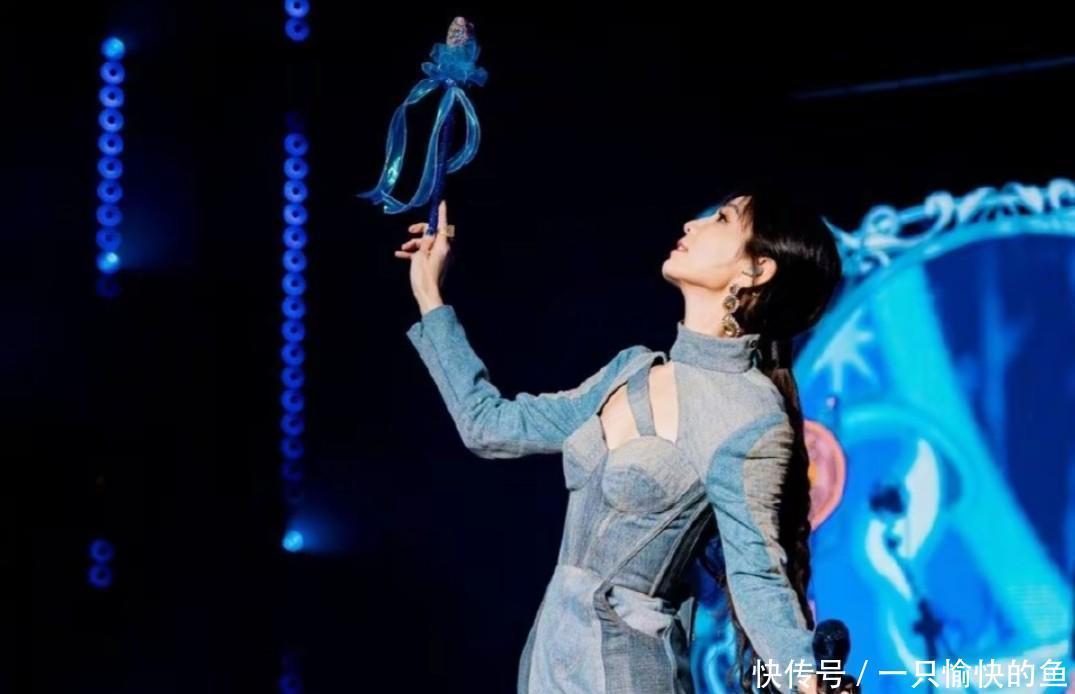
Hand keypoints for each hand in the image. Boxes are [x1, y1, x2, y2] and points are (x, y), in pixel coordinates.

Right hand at [394, 200, 452, 314]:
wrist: (427, 295)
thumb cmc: (424, 275)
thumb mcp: (420, 255)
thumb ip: (425, 241)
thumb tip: (429, 232)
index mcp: (443, 246)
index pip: (443, 225)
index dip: (441, 213)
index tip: (441, 202)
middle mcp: (444, 250)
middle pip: (433, 233)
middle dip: (421, 230)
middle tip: (410, 230)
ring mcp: (439, 257)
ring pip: (427, 243)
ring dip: (415, 243)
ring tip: (403, 248)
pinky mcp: (433, 264)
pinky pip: (424, 254)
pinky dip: (414, 253)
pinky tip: (400, 254)